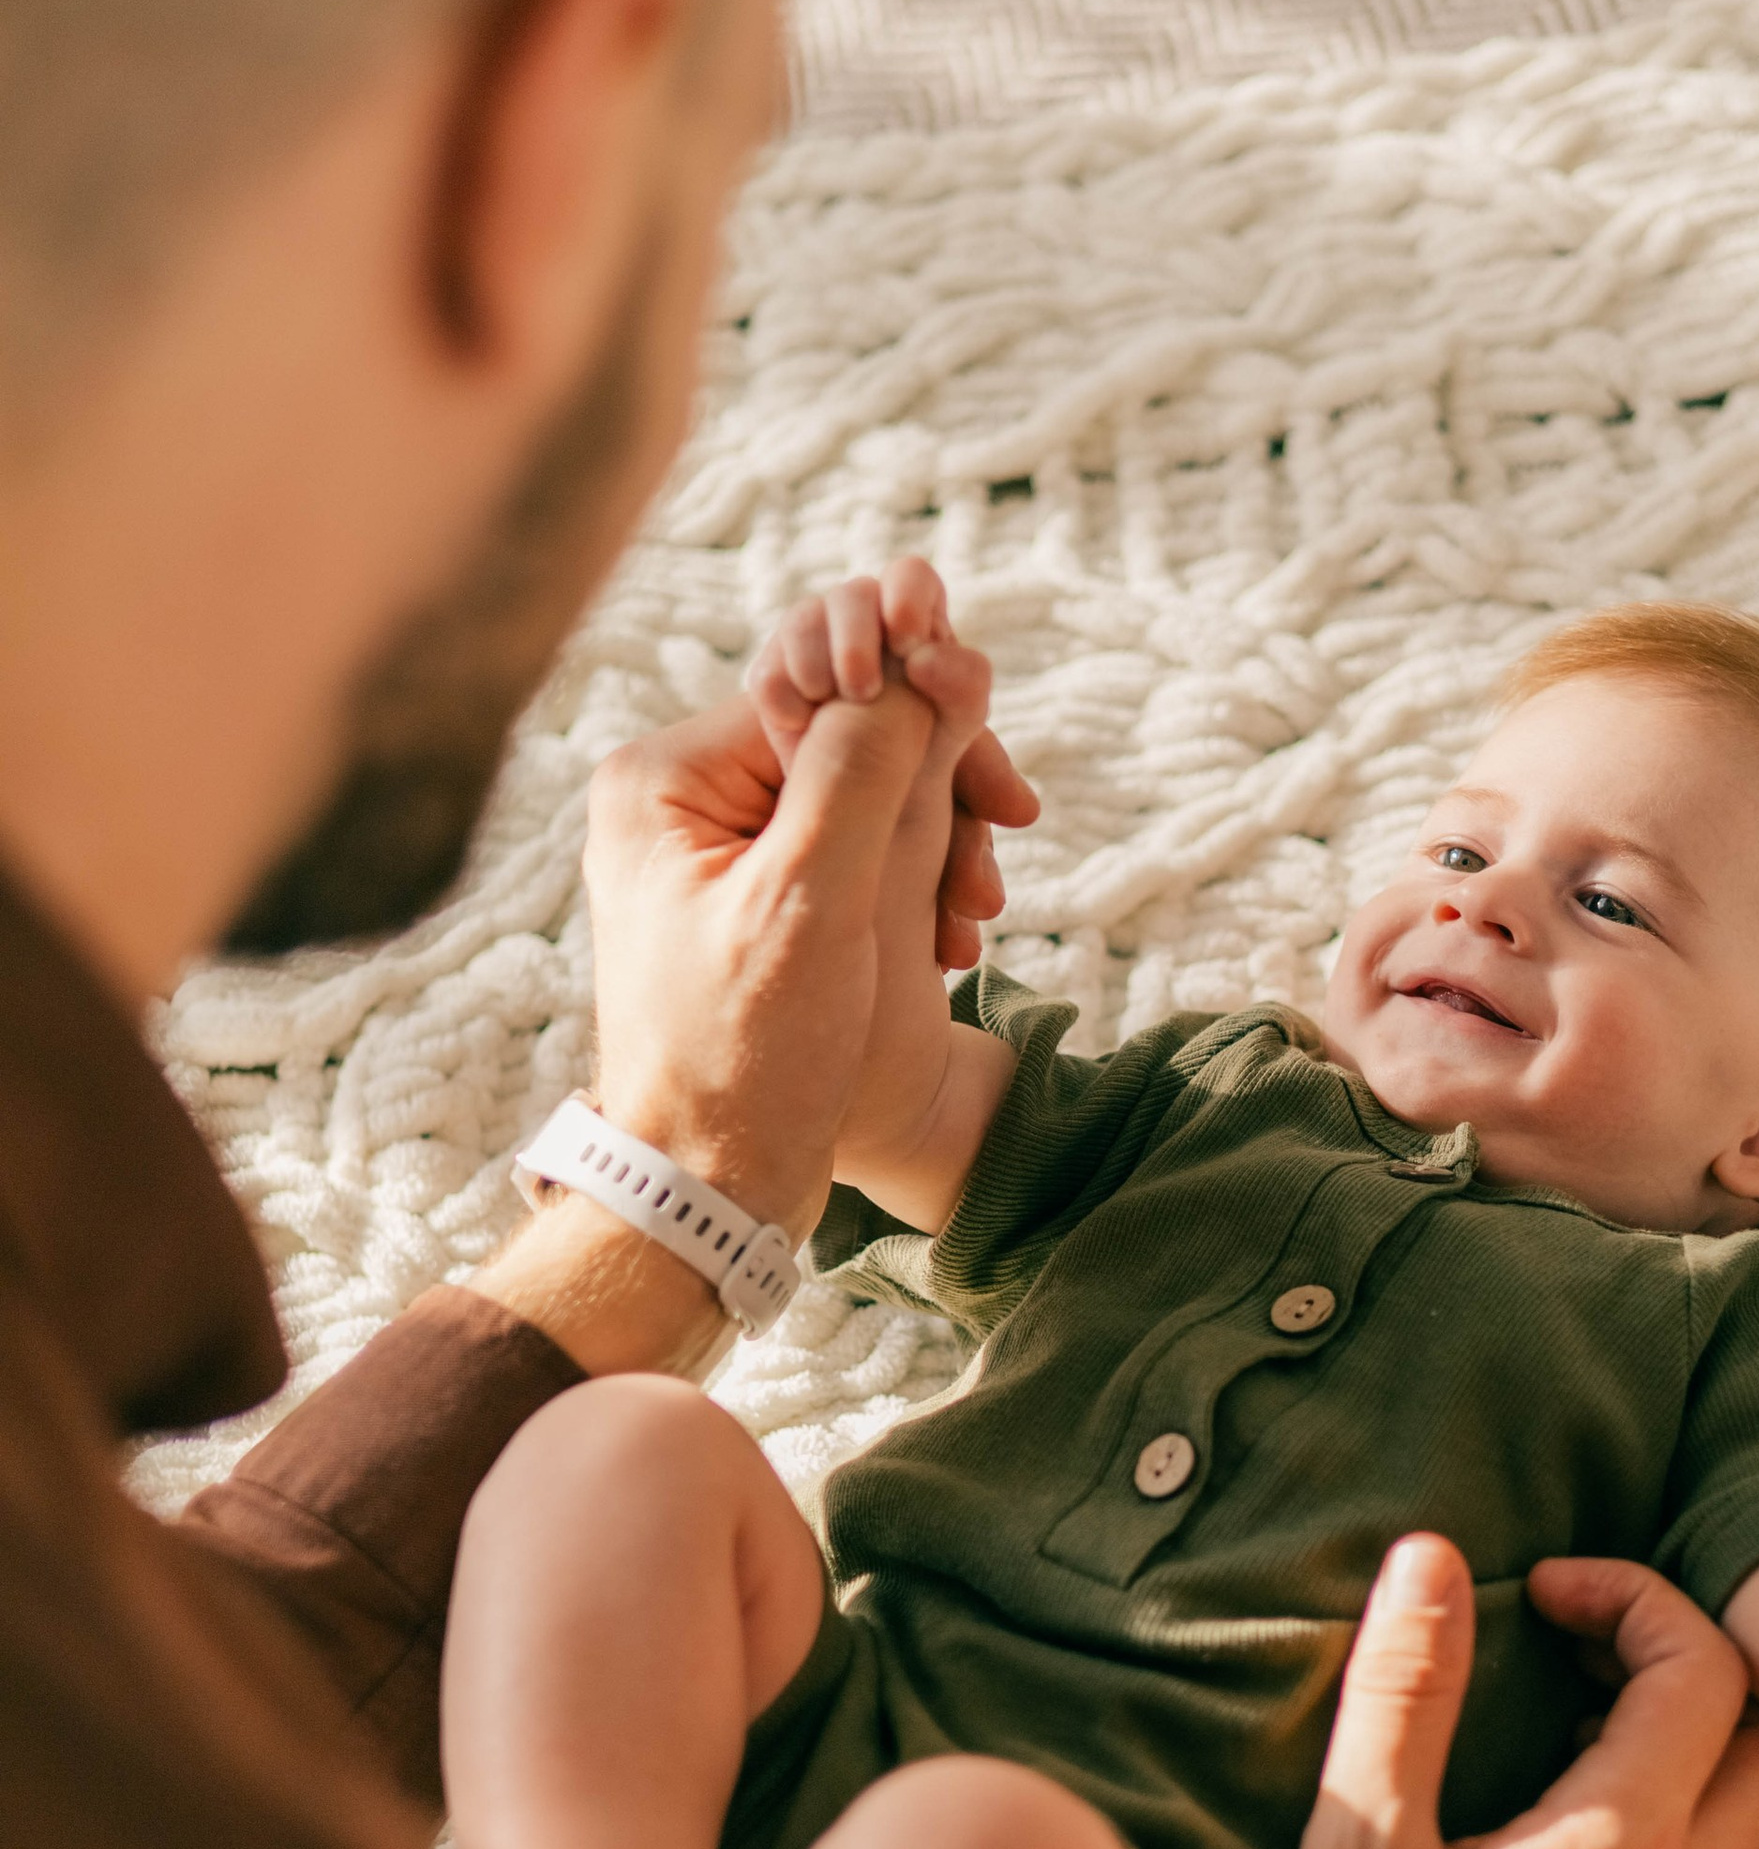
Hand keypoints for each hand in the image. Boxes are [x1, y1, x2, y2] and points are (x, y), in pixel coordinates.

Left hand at [584, 561, 1029, 1233]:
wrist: (708, 1187)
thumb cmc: (746, 1057)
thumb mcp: (813, 903)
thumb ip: (863, 770)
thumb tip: (916, 661)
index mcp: (664, 779)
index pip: (822, 694)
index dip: (925, 728)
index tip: (1003, 802)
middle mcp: (678, 798)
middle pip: (842, 739)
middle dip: (935, 797)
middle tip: (993, 876)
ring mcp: (712, 849)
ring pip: (858, 794)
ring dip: (934, 845)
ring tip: (974, 926)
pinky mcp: (748, 897)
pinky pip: (848, 849)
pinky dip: (909, 882)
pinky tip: (949, 940)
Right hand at [1210, 1538, 1758, 1848]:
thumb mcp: (1357, 1844)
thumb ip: (1403, 1690)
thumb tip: (1431, 1554)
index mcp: (1622, 1843)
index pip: (1706, 1666)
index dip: (1633, 1593)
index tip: (1537, 1592)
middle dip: (1701, 1652)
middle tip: (1588, 1639)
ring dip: (1712, 1732)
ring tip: (1594, 1706)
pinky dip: (1695, 1801)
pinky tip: (1587, 1802)